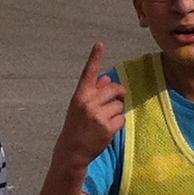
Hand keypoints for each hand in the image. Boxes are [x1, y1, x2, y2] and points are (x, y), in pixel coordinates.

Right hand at [55, 44, 125, 164]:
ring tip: (105, 121)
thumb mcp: (80, 108)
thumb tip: (107, 79)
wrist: (71, 151)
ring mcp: (97, 115)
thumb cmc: (76, 126)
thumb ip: (93, 92)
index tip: (100, 44)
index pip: (88, 73)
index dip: (95, 57)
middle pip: (115, 88)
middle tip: (116, 102)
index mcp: (80, 95)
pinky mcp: (107, 127)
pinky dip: (118, 124)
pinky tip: (107, 130)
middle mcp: (87, 103)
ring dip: (117, 112)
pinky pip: (122, 118)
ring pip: (120, 105)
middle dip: (119, 94)